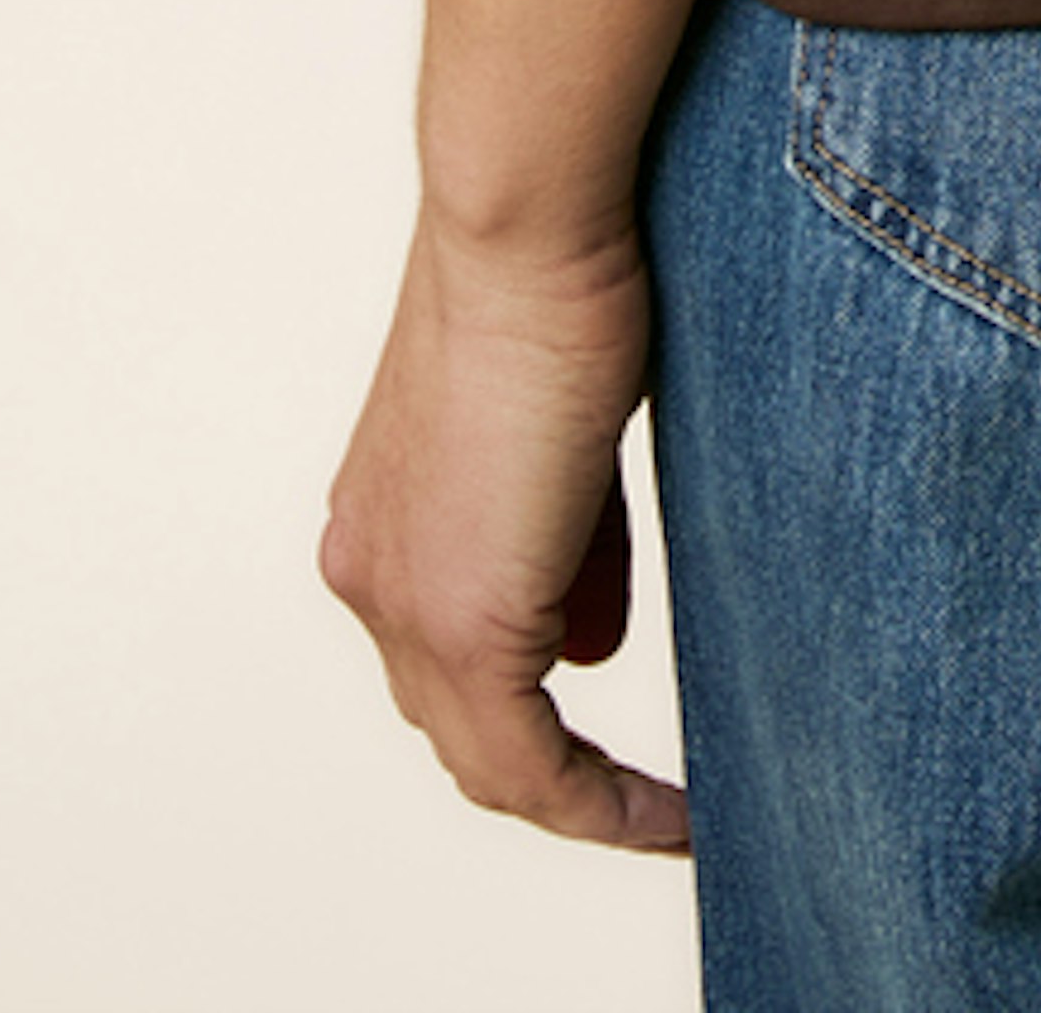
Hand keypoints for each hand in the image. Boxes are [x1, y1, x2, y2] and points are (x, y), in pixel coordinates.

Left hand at [317, 200, 688, 852]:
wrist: (523, 219)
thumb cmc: (560, 270)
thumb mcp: (562, 425)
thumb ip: (570, 540)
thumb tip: (590, 647)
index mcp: (381, 517)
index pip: (445, 642)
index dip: (527, 680)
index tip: (609, 674)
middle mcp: (370, 573)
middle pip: (455, 718)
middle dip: (551, 755)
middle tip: (644, 783)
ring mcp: (402, 604)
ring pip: (486, 760)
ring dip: (579, 801)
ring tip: (666, 820)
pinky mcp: (465, 620)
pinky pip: (529, 769)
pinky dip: (599, 810)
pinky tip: (670, 821)